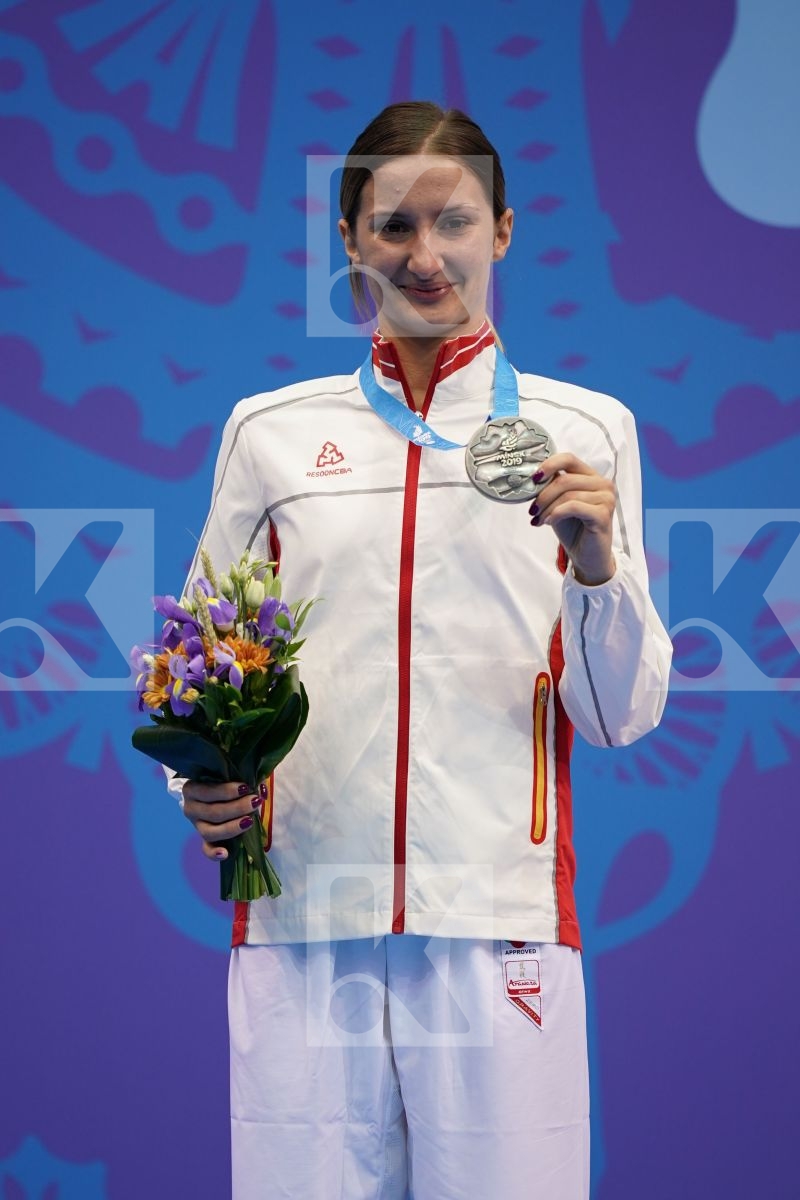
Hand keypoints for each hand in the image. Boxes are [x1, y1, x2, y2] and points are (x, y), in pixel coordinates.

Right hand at [182, 780, 266, 861]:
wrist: (210, 796)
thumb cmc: (221, 783)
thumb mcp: (227, 777)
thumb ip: (240, 779)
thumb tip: (261, 790)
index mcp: (192, 789)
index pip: (207, 791)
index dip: (227, 791)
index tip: (246, 788)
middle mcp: (191, 808)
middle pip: (212, 812)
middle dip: (236, 808)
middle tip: (255, 802)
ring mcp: (197, 826)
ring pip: (210, 832)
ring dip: (231, 828)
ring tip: (249, 822)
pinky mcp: (204, 839)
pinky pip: (206, 849)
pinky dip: (214, 854)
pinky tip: (225, 853)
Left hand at [529, 453, 615, 584]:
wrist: (587, 557)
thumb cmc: (573, 529)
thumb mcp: (558, 504)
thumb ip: (552, 487)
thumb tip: (533, 477)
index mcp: (592, 477)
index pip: (569, 459)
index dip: (549, 465)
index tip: (533, 479)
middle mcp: (603, 484)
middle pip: (565, 479)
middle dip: (543, 495)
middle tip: (532, 510)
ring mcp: (606, 498)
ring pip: (568, 494)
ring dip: (547, 508)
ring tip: (539, 519)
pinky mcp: (603, 514)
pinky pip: (573, 507)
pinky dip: (556, 514)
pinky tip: (548, 522)